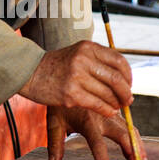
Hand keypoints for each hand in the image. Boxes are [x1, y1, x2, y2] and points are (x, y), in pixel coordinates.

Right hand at [19, 41, 133, 116]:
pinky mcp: (70, 94)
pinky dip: (107, 110)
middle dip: (125, 92)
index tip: (128, 85)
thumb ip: (98, 61)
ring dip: (116, 103)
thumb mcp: (77, 54)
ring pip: (107, 93)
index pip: (119, 61)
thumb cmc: (56, 66)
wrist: (30, 72)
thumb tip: (124, 79)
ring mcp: (76, 77)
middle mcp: (83, 60)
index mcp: (88, 48)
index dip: (128, 75)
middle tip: (128, 100)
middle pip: (116, 79)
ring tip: (116, 106)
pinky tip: (109, 112)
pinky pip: (97, 104)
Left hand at [47, 105, 148, 159]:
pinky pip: (130, 124)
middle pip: (121, 134)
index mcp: (87, 120)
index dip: (102, 157)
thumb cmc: (61, 103)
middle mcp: (102, 115)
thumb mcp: (54, 121)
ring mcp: (112, 112)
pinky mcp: (117, 109)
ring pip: (130, 129)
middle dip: (132, 151)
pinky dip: (137, 137)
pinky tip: (141, 150)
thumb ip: (55, 143)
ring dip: (138, 145)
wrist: (70, 77)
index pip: (96, 142)